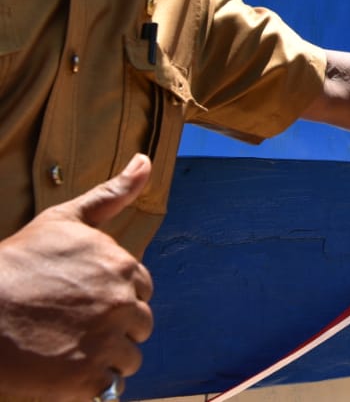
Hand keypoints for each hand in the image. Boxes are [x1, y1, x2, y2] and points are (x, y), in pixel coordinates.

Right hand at [0, 154, 153, 400]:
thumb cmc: (15, 265)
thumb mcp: (63, 221)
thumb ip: (112, 194)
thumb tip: (146, 160)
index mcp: (123, 266)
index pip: (140, 289)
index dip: (113, 295)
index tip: (81, 298)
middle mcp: (122, 302)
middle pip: (139, 324)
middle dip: (112, 326)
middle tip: (69, 325)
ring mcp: (106, 341)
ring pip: (128, 357)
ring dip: (103, 357)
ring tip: (64, 347)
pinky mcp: (87, 378)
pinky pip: (106, 385)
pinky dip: (86, 384)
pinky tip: (58, 368)